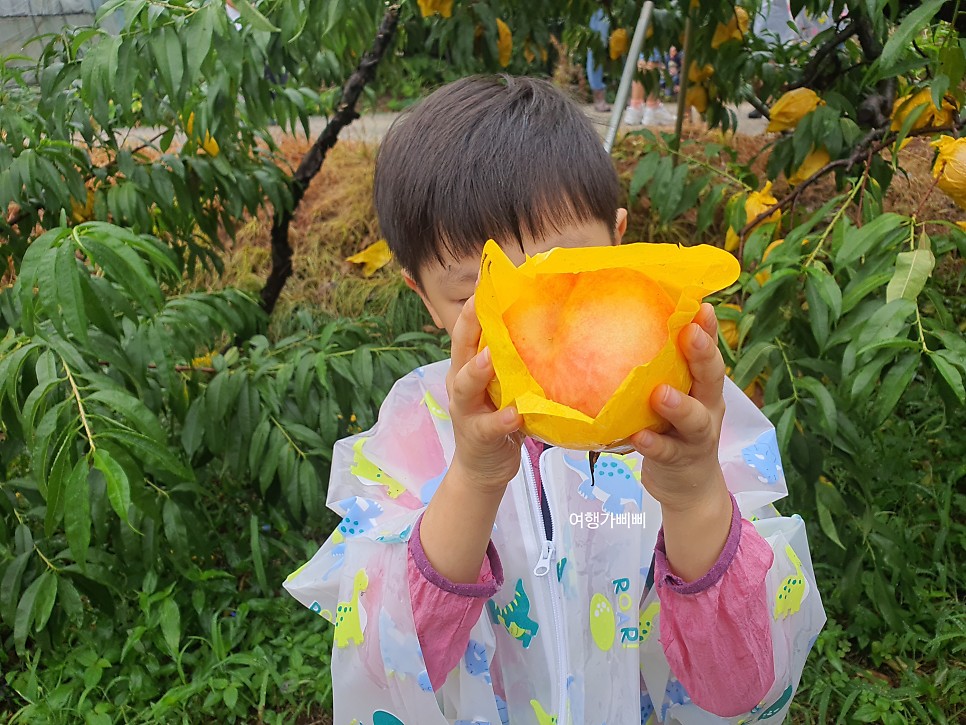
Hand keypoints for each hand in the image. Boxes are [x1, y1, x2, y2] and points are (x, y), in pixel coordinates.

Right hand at [446, 295, 523, 492]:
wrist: (482, 469)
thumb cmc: (498, 419)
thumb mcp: (504, 385)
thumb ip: (515, 360)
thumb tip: (549, 326)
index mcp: (467, 365)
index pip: (469, 328)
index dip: (475, 303)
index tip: (487, 276)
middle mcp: (461, 383)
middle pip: (459, 347)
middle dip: (468, 323)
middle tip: (479, 300)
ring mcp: (466, 410)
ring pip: (464, 385)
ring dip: (477, 370)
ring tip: (491, 357)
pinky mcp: (476, 436)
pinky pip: (489, 426)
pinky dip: (501, 419)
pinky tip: (516, 413)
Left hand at [629, 303, 727, 512]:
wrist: (689, 487)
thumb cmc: (672, 429)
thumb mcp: (673, 395)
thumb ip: (658, 370)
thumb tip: (620, 326)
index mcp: (703, 386)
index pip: (708, 352)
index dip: (707, 329)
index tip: (700, 306)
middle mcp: (706, 406)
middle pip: (711, 378)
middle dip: (703, 355)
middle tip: (690, 334)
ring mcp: (697, 436)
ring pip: (695, 419)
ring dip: (679, 405)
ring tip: (660, 394)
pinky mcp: (680, 461)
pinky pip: (666, 452)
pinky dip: (652, 445)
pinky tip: (637, 437)